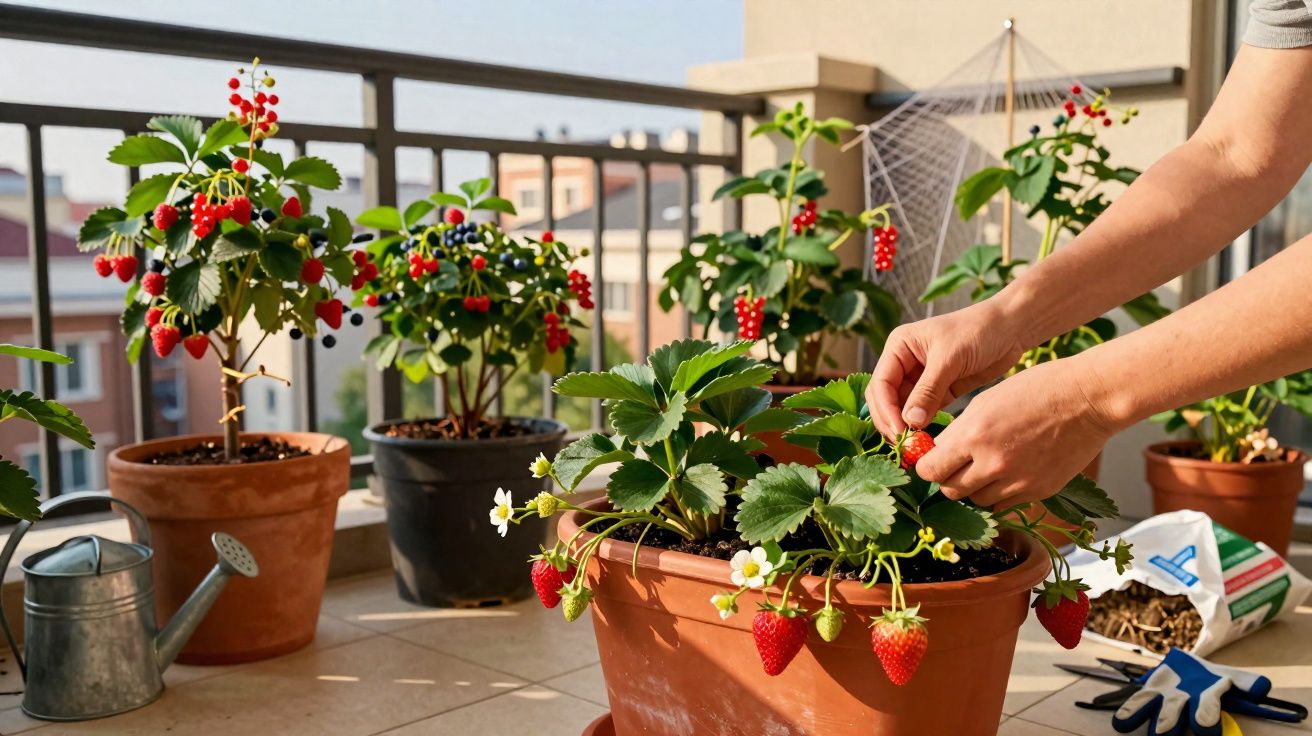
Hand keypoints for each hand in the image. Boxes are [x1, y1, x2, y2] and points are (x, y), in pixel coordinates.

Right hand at [866, 299, 1026, 438]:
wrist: (1012, 328)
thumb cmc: (977, 331)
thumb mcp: (949, 359)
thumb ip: (928, 391)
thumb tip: (910, 422)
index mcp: (899, 347)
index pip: (881, 383)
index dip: (886, 410)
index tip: (900, 431)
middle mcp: (904, 363)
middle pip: (885, 399)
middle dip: (891, 421)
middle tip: (904, 444)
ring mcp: (921, 378)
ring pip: (903, 408)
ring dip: (906, 426)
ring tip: (916, 446)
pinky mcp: (939, 391)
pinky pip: (923, 412)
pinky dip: (922, 425)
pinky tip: (928, 439)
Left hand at [915, 358, 1119, 507]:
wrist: (1087, 399)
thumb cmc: (1036, 390)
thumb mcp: (986, 401)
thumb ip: (959, 431)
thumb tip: (938, 453)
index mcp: (973, 435)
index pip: (930, 470)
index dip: (927, 467)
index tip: (931, 462)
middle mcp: (992, 463)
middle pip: (950, 490)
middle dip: (948, 479)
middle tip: (956, 466)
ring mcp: (1017, 482)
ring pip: (976, 501)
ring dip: (974, 488)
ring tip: (986, 467)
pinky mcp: (1038, 492)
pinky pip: (1004, 505)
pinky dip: (999, 494)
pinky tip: (1007, 474)